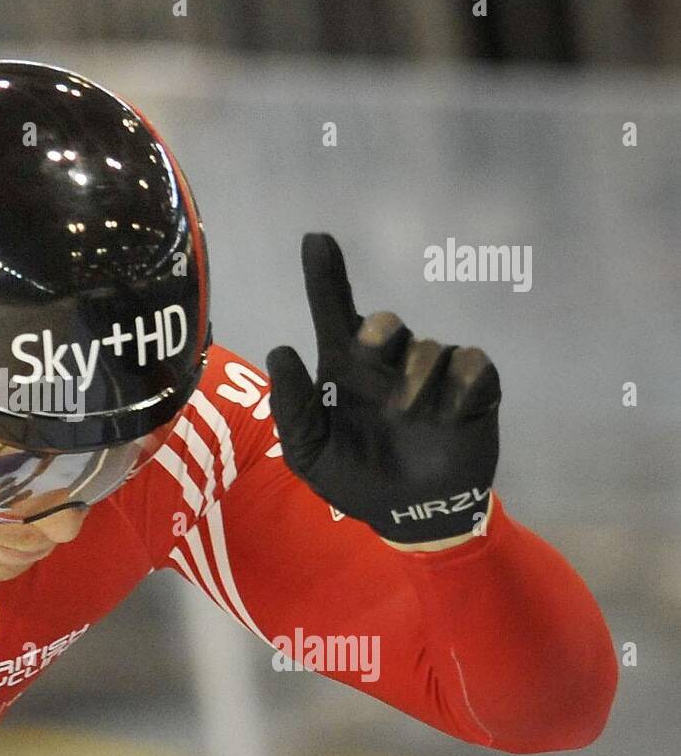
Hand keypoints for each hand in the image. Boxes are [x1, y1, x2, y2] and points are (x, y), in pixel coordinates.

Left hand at [266, 234, 500, 543]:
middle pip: (385, 322)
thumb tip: (281, 350)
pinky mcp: (474, 389)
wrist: (410, 515)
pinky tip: (449, 413)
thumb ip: (290, 405)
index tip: (316, 240)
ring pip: (427, 347)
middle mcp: (388, 363)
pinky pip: (471, 364)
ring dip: (415, 380)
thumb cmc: (353, 477)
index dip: (326, 275)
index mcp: (345, 369)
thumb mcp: (308, 451)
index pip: (334, 312)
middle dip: (378, 332)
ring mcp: (432, 374)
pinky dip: (459, 384)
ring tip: (409, 417)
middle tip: (365, 356)